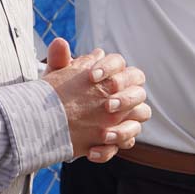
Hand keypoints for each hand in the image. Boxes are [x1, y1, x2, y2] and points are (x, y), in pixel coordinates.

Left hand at [43, 37, 149, 162]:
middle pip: (139, 90)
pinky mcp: (119, 137)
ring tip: (105, 133)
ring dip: (125, 128)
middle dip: (126, 98)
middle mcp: (124, 92)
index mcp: (111, 72)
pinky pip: (125, 144)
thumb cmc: (60, 91)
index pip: (120, 64)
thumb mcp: (56, 78)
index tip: (91, 77)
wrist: (53, 117)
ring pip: (141, 117)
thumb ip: (58, 60)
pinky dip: (109, 150)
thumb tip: (59, 42)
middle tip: (107, 105)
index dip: (109, 68)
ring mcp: (125, 115)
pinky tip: (91, 151)